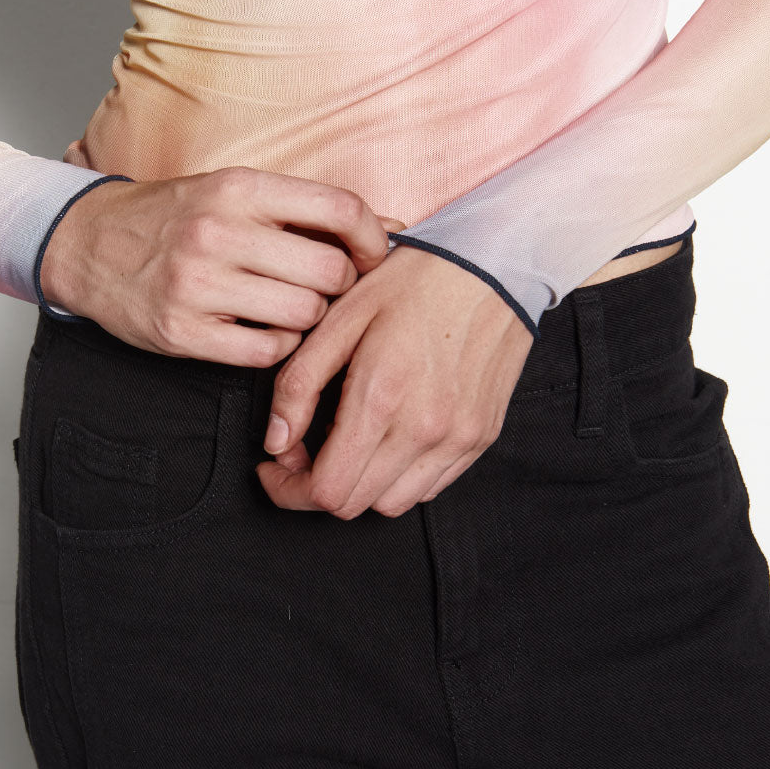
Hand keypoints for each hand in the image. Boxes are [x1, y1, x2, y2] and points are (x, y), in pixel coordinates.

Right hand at [39, 163, 402, 365]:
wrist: (89, 244)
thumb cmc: (176, 218)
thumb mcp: (235, 192)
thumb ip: (307, 209)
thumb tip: (393, 227)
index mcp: (238, 188)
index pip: (339, 208)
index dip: (372, 237)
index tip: (372, 255)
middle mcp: (218, 231)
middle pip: (329, 270)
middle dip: (340, 285)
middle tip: (324, 287)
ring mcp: (197, 284)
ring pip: (304, 315)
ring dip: (311, 319)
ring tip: (291, 308)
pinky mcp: (182, 332)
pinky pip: (267, 352)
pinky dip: (279, 347)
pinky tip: (264, 330)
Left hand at [255, 245, 534, 517]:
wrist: (494, 263)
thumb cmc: (413, 280)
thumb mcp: (340, 318)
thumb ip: (299, 384)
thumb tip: (276, 441)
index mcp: (382, 397)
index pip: (328, 491)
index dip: (290, 490)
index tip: (275, 467)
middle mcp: (425, 429)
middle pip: (356, 505)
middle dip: (318, 486)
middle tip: (304, 449)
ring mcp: (459, 438)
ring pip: (394, 504)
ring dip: (361, 484)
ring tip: (348, 441)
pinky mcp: (482, 436)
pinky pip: (431, 486)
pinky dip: (400, 476)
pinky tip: (389, 437)